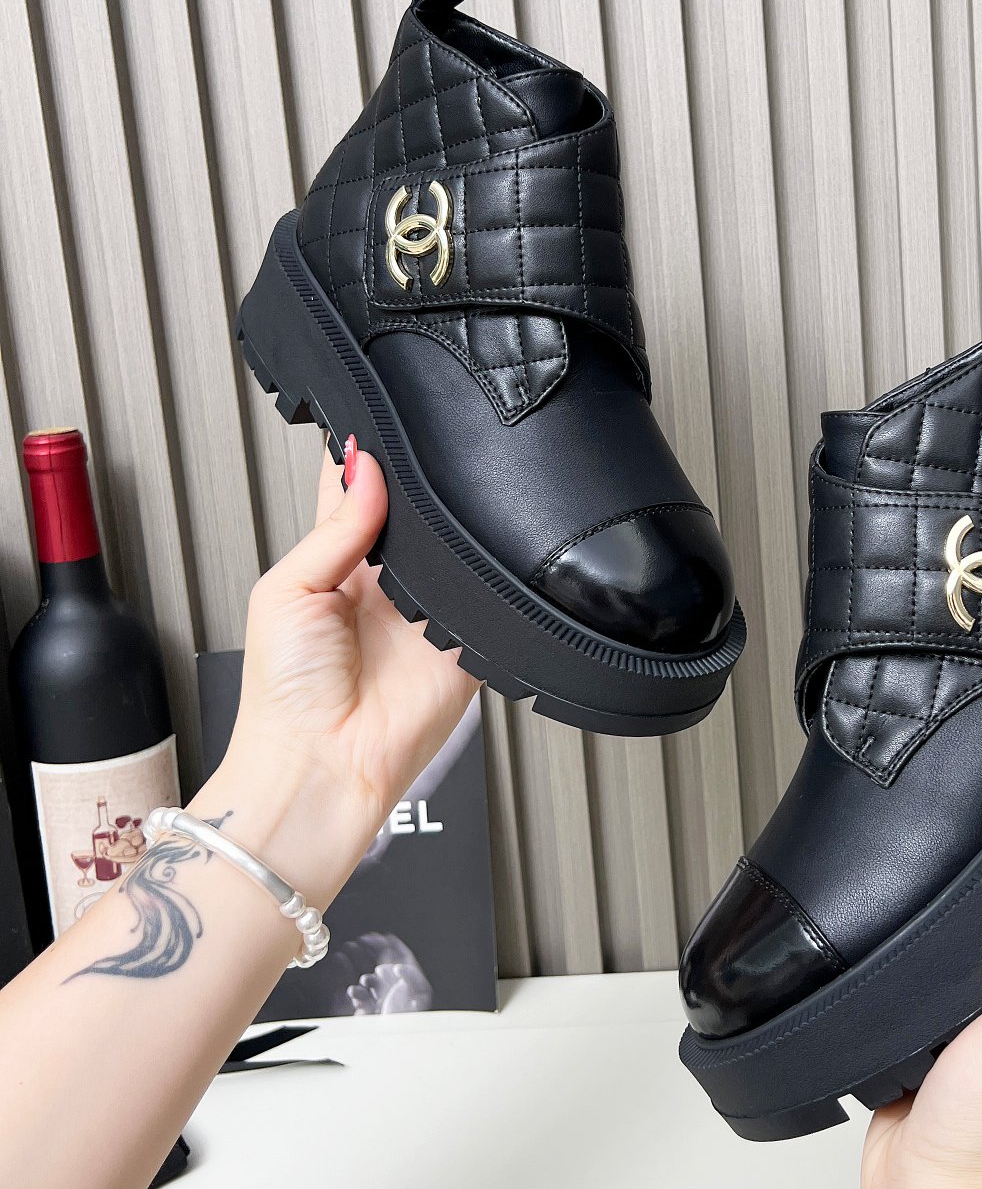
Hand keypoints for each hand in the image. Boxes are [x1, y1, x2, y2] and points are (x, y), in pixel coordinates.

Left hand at [206, 438, 478, 901]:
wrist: (320, 767)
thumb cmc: (284, 695)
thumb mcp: (286, 590)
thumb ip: (335, 527)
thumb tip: (368, 465)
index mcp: (336, 560)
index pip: (359, 489)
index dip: (368, 455)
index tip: (382, 421)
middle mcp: (385, 581)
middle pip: (416, 508)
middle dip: (421, 484)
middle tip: (420, 467)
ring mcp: (428, 609)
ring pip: (456, 542)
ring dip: (452, 527)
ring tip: (437, 523)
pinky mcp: (467, 639)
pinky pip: (489, 594)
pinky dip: (485, 575)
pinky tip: (468, 564)